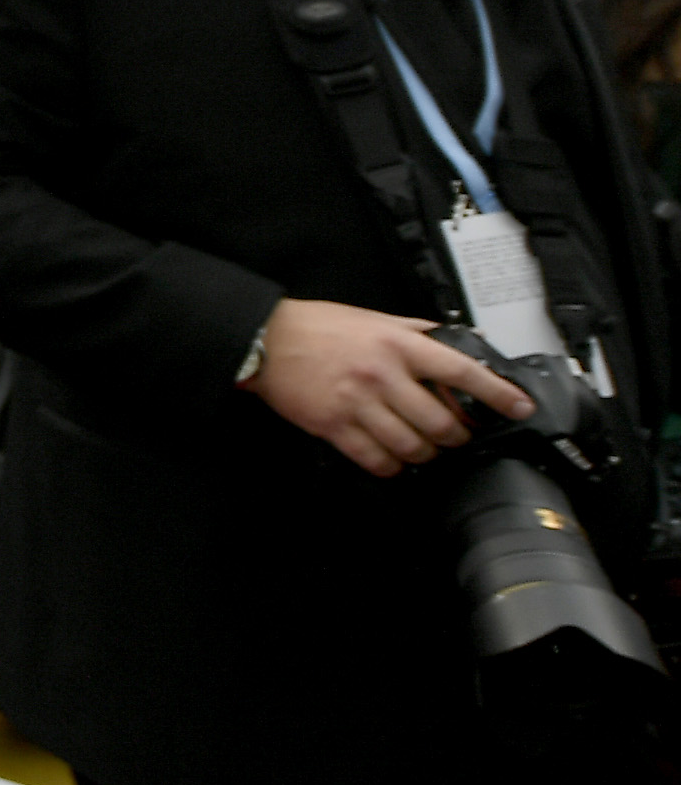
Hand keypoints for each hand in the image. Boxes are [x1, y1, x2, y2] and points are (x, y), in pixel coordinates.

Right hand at [244, 297, 535, 474]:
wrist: (265, 339)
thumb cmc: (317, 327)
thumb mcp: (373, 319)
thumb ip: (414, 331)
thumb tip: (453, 341)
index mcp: (397, 345)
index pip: (461, 371)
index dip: (497, 393)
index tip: (519, 407)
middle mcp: (382, 374)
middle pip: (441, 423)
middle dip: (455, 436)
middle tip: (454, 435)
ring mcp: (357, 402)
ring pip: (412, 446)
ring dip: (424, 454)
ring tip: (422, 448)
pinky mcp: (334, 425)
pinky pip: (375, 459)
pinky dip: (390, 466)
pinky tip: (390, 459)